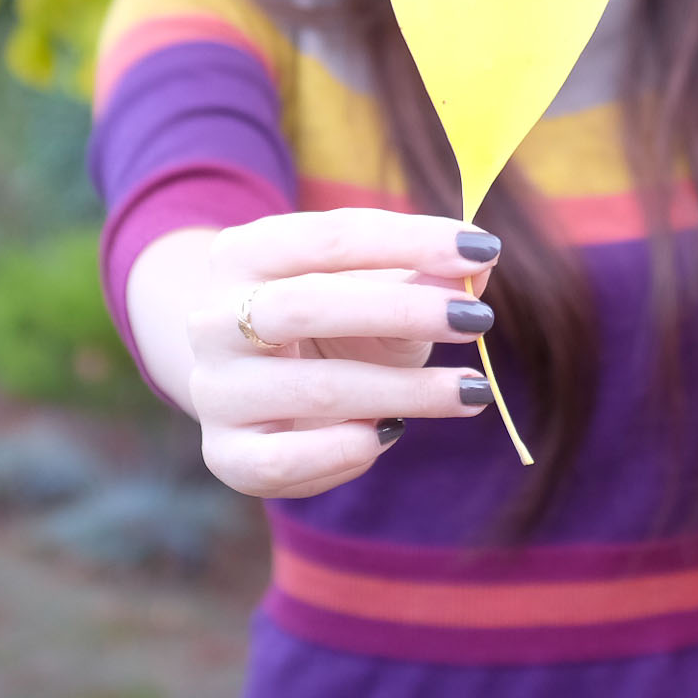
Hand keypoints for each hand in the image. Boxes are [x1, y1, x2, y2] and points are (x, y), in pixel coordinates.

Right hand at [185, 208, 502, 498]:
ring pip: (315, 390)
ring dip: (407, 391)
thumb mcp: (376, 291)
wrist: (254, 386)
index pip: (330, 236)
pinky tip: (392, 432)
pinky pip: (287, 461)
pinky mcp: (227, 454)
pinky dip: (349, 450)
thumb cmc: (330, 324)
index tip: (483, 250)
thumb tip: (476, 270)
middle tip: (479, 319)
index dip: (410, 240)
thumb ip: (421, 276)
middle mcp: (214, 318)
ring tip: (472, 389)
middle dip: (403, 311)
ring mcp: (216, 389)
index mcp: (245, 254)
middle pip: (308, 304)